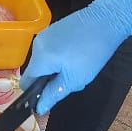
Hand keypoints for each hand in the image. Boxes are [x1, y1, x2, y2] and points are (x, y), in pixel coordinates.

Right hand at [20, 0, 131, 114]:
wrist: (105, 21)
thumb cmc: (92, 53)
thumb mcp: (75, 79)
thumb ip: (53, 94)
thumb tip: (39, 109)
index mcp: (40, 58)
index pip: (26, 82)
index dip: (34, 93)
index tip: (47, 97)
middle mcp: (36, 45)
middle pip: (34, 70)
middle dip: (46, 79)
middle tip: (68, 80)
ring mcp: (43, 35)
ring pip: (41, 60)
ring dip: (52, 68)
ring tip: (73, 66)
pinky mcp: (51, 29)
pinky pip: (47, 49)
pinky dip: (55, 56)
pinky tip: (72, 55)